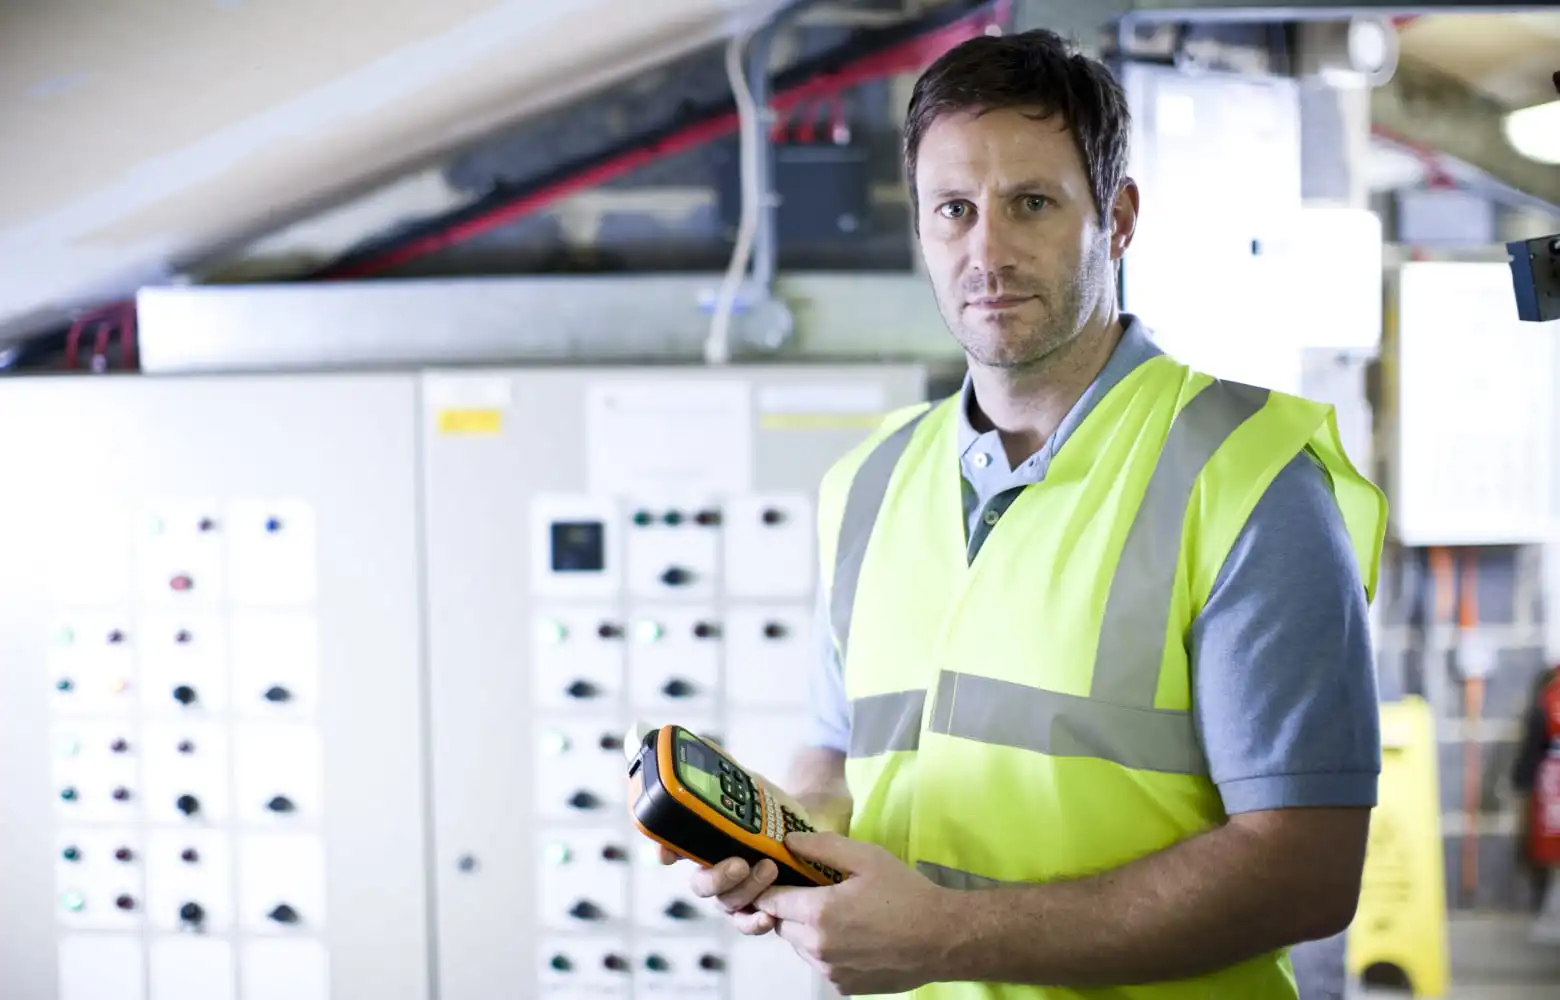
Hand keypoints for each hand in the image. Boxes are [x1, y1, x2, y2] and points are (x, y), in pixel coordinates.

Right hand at [657, 770, 808, 935]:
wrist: (803, 823)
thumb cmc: (767, 807)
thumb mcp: (746, 786)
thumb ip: (723, 778)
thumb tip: (702, 760)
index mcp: (704, 841)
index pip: (674, 848)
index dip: (667, 850)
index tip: (670, 855)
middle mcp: (714, 870)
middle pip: (701, 885)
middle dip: (718, 877)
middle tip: (741, 863)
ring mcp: (735, 891)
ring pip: (728, 903)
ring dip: (747, 889)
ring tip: (770, 868)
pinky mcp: (758, 906)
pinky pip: (748, 923)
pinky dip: (755, 923)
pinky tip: (768, 916)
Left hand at [755, 832, 949, 996]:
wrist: (942, 939)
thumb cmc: (906, 893)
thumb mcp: (866, 857)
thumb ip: (822, 846)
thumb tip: (788, 841)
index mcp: (818, 912)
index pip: (770, 901)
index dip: (771, 886)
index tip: (780, 876)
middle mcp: (817, 947)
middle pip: (781, 925)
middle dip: (790, 908)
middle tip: (816, 892)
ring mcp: (830, 971)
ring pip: (800, 947)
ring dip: (807, 931)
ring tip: (838, 914)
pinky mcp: (844, 987)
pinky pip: (821, 965)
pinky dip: (827, 951)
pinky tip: (853, 937)